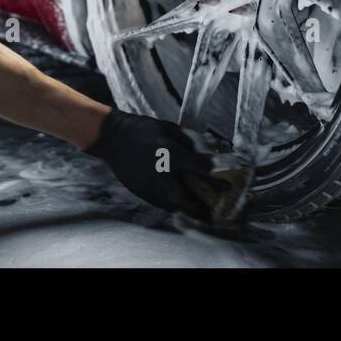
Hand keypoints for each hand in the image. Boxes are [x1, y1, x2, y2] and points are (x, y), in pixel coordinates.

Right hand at [82, 107, 228, 219]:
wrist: (114, 139)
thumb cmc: (144, 130)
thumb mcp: (170, 129)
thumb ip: (189, 143)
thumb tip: (207, 156)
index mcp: (171, 155)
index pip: (201, 171)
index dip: (217, 179)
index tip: (227, 185)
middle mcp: (161, 175)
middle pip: (187, 201)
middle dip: (203, 209)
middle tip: (215, 212)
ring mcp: (150, 187)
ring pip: (175, 206)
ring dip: (189, 210)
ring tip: (201, 212)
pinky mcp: (142, 193)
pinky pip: (162, 204)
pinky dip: (173, 205)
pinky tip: (181, 203)